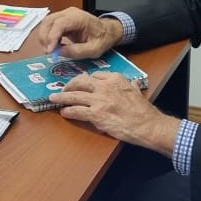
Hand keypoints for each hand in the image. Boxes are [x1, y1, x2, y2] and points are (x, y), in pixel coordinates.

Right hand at [34, 8, 123, 59]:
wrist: (107, 31)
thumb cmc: (102, 39)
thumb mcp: (94, 50)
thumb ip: (77, 51)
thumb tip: (59, 52)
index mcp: (79, 18)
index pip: (59, 24)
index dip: (52, 37)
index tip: (50, 50)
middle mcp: (70, 13)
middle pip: (49, 21)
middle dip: (45, 37)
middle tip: (48, 52)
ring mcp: (65, 15)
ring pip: (47, 22)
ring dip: (44, 37)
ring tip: (49, 50)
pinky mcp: (62, 20)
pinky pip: (50, 26)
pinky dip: (48, 36)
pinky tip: (53, 46)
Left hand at [49, 72, 179, 156]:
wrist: (147, 125)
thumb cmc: (143, 110)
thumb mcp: (136, 92)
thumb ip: (131, 86)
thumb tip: (132, 84)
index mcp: (115, 79)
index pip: (93, 76)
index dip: (83, 80)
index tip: (79, 83)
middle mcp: (104, 87)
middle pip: (80, 82)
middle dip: (69, 85)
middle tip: (63, 89)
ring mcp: (99, 100)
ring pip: (74, 96)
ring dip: (62, 97)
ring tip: (54, 98)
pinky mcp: (95, 115)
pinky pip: (76, 111)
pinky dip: (68, 111)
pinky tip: (64, 112)